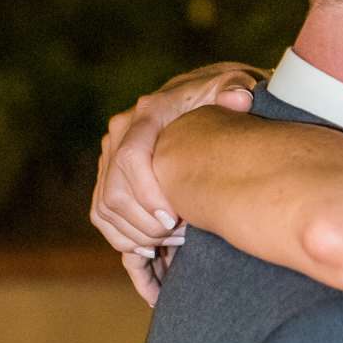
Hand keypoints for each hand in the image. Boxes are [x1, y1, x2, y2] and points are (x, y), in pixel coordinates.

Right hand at [92, 63, 262, 303]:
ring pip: (104, 209)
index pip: (130, 157)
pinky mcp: (108, 176)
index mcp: (146, 114)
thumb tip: (239, 98)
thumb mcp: (233, 87)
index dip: (148, 194)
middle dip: (143, 224)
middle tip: (178, 239)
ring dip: (134, 236)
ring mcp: (110, 157)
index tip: (176, 220)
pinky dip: (122, 239)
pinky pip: (103, 216)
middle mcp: (119, 134)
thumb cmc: (220, 98)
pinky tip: (150, 254)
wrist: (199, 99)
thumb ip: (236, 89)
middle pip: (113, 192)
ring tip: (169, 246)